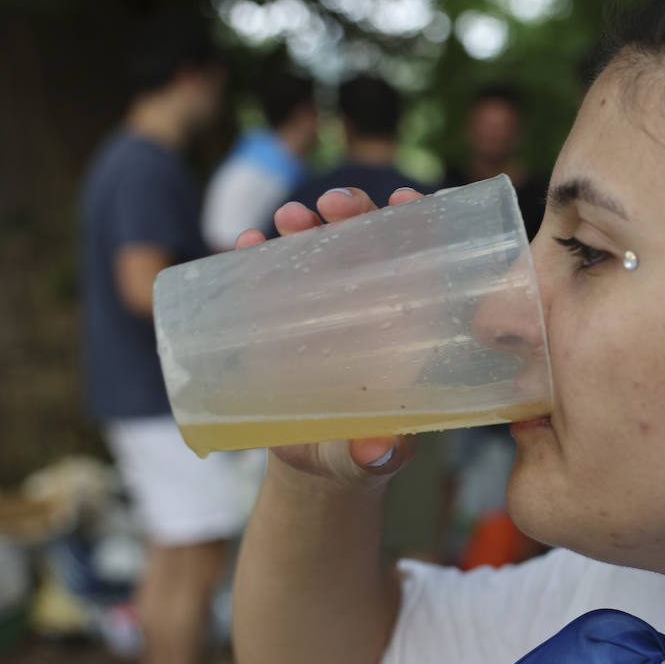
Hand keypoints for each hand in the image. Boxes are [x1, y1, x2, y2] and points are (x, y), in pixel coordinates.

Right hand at [234, 187, 425, 484]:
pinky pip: (269, 278)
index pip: (419, 264)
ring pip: (318, 251)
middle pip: (368, 244)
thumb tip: (378, 451)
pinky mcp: (281, 320)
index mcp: (406, 329)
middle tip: (333, 206)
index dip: (417, 227)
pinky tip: (245, 243)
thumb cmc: (360, 454)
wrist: (315, 463)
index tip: (404, 200)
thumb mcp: (370, 457)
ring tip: (288, 218)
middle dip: (354, 213)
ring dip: (305, 225)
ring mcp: (323, 309)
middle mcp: (368, 308)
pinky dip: (256, 256)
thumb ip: (376, 454)